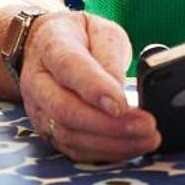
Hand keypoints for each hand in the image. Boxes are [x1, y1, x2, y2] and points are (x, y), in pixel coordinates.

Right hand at [16, 10, 156, 162]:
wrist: (46, 47)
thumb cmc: (81, 37)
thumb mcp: (101, 31)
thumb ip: (109, 56)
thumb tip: (119, 92)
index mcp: (52, 46)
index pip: (69, 67)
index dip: (95, 88)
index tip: (122, 104)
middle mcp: (37, 81)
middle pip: (65, 110)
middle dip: (109, 125)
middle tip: (147, 126)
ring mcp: (39, 110)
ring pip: (69, 135)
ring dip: (111, 143)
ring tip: (147, 139)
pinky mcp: (47, 131)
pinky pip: (73, 150)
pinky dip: (104, 153)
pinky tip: (131, 147)